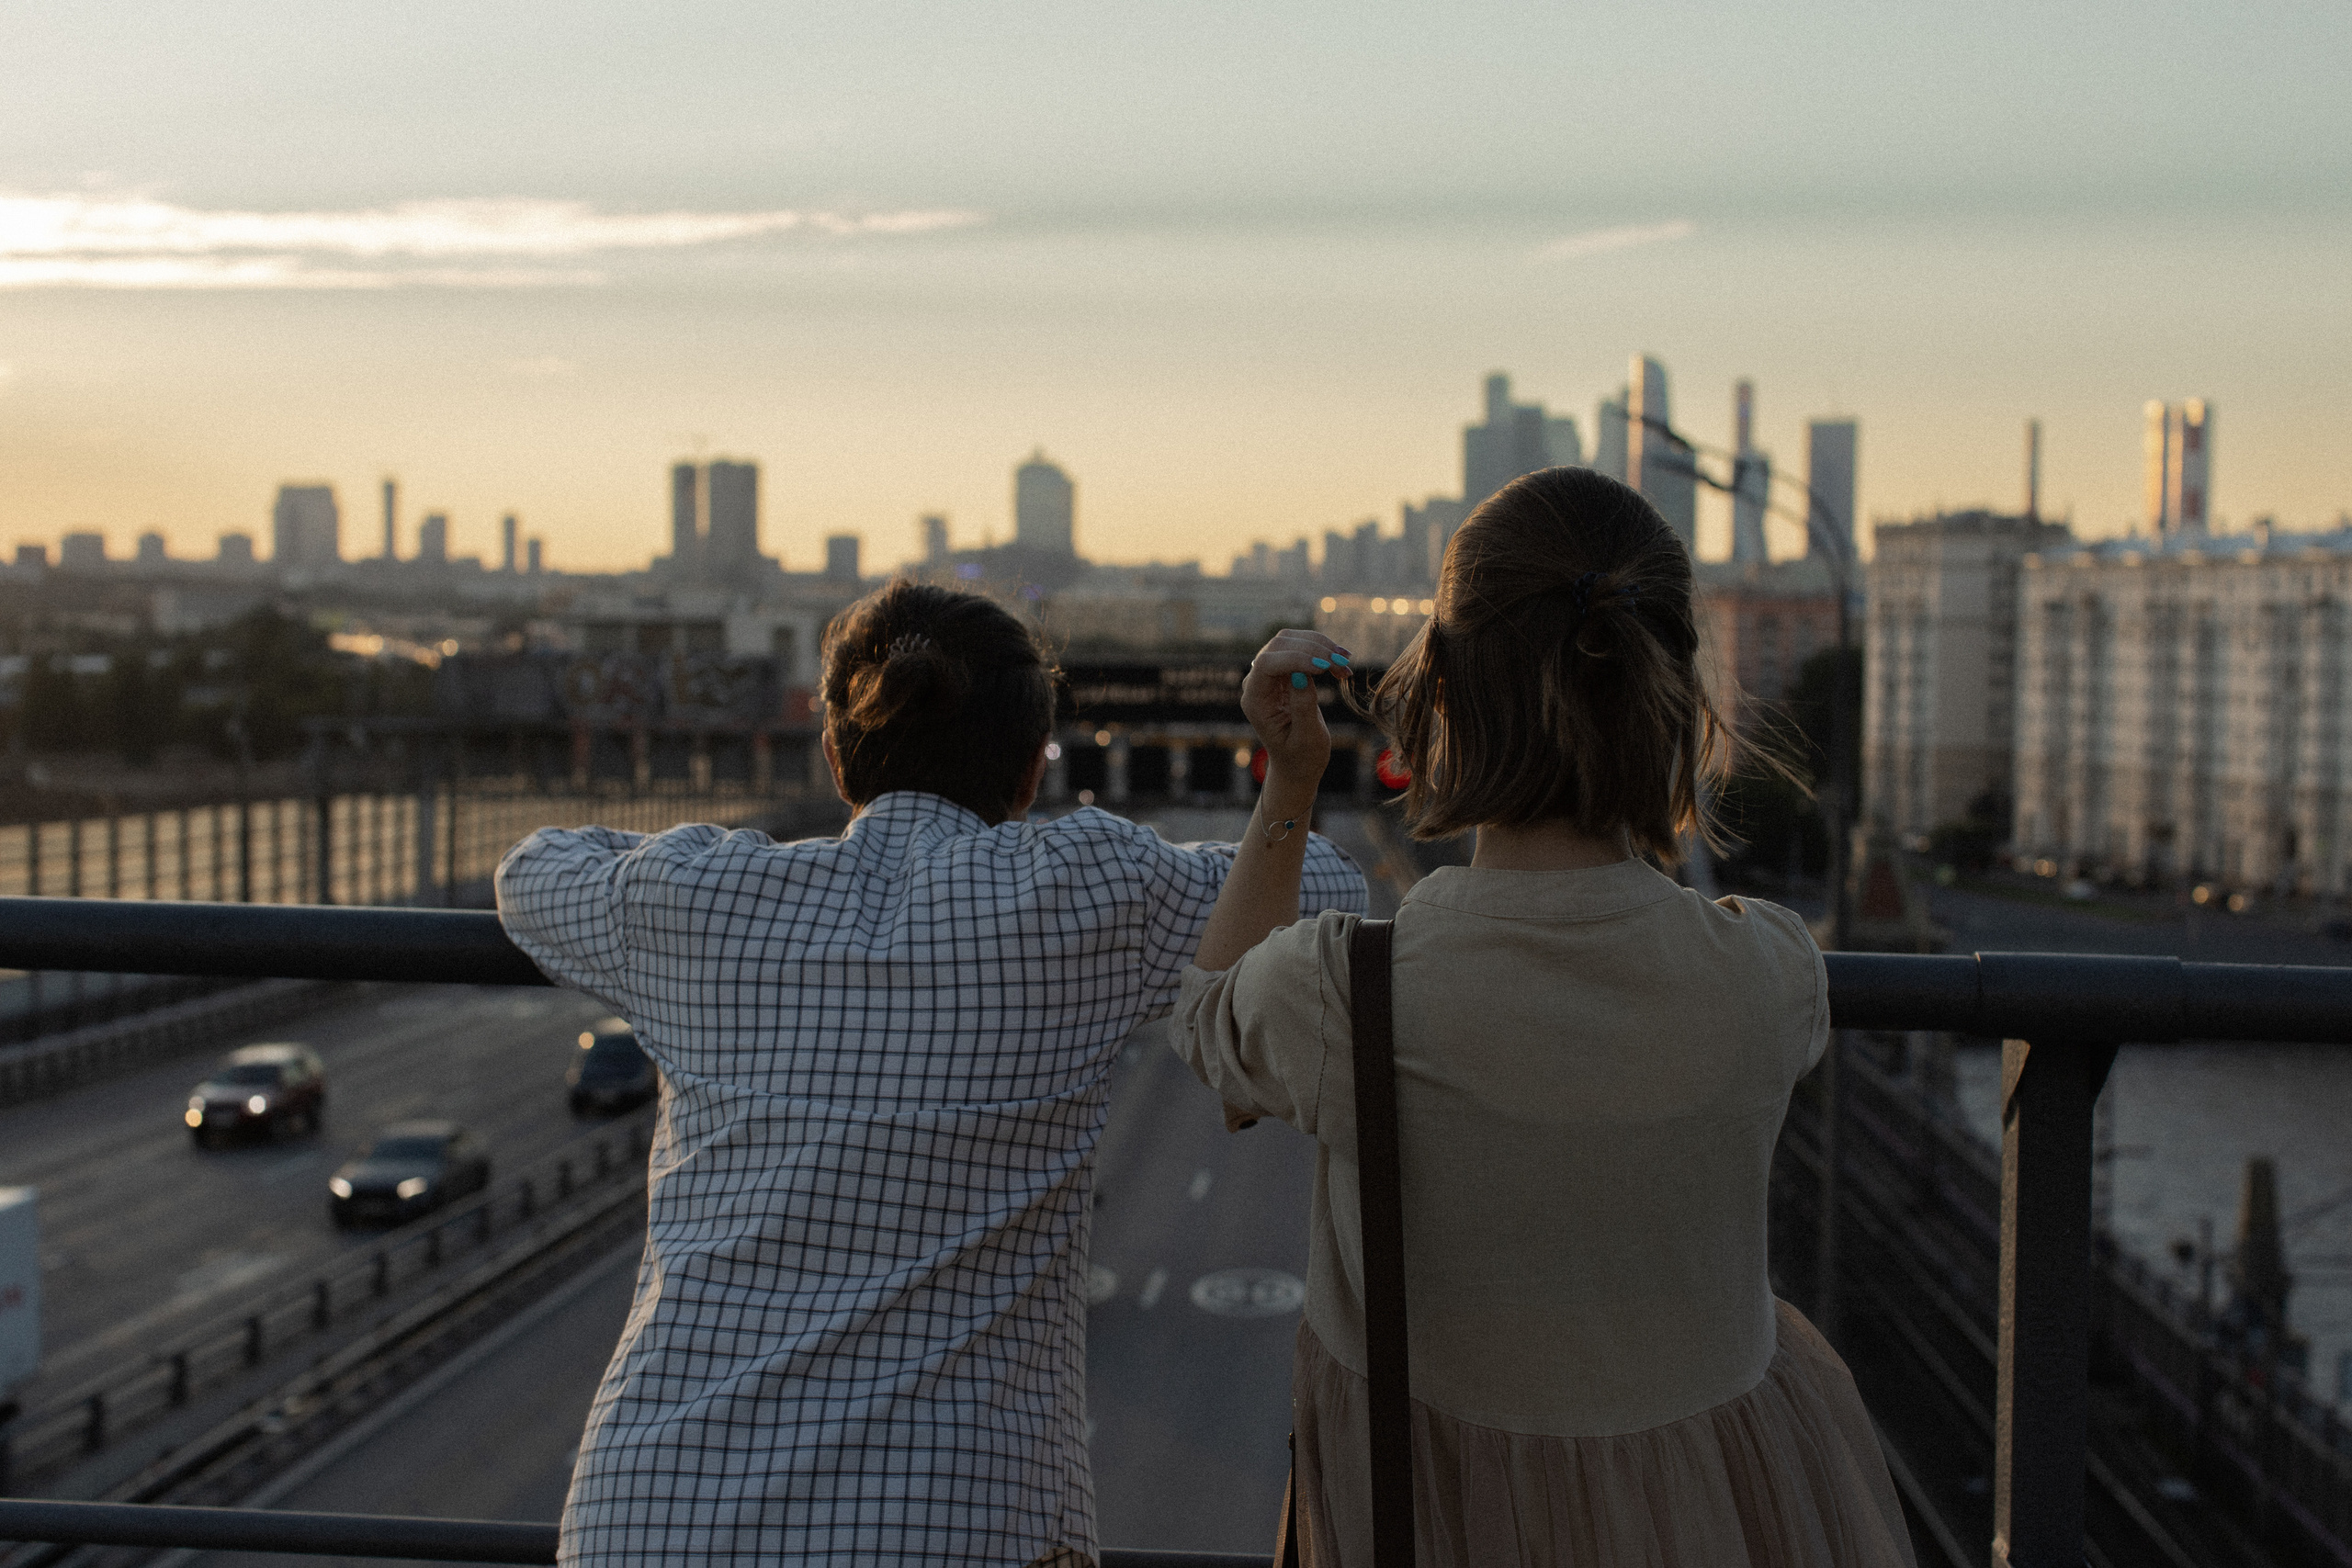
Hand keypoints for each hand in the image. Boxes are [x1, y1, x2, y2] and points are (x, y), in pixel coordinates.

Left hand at [1241, 629, 1345, 782]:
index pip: (1267, 664)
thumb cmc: (1301, 757)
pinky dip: (1324, 651)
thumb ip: (1303, 706)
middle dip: (1312, 649)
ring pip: (1292, 640)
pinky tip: (1342, 663)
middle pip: (1279, 645)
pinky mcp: (1285, 671)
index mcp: (1255, 701)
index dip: (1295, 658)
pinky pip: (1303, 648)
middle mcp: (1258, 683)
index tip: (1325, 668)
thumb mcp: (1307, 738)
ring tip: (1346, 664)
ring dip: (1321, 647)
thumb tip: (1300, 674)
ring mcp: (1270, 674)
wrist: (1298, 765)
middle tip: (1343, 664)